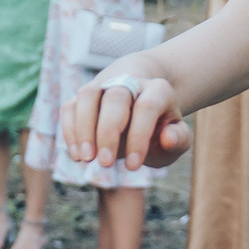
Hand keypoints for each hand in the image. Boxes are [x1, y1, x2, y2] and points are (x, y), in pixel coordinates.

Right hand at [63, 73, 192, 171]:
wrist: (143, 109)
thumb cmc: (160, 130)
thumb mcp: (177, 138)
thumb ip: (178, 139)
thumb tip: (167, 138)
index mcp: (159, 90)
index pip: (147, 106)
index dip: (138, 136)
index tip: (133, 166)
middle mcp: (130, 82)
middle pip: (116, 96)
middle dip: (108, 131)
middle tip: (105, 164)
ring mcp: (104, 85)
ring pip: (88, 94)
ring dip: (83, 128)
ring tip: (85, 159)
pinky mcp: (85, 96)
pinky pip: (71, 105)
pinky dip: (70, 130)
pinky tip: (76, 155)